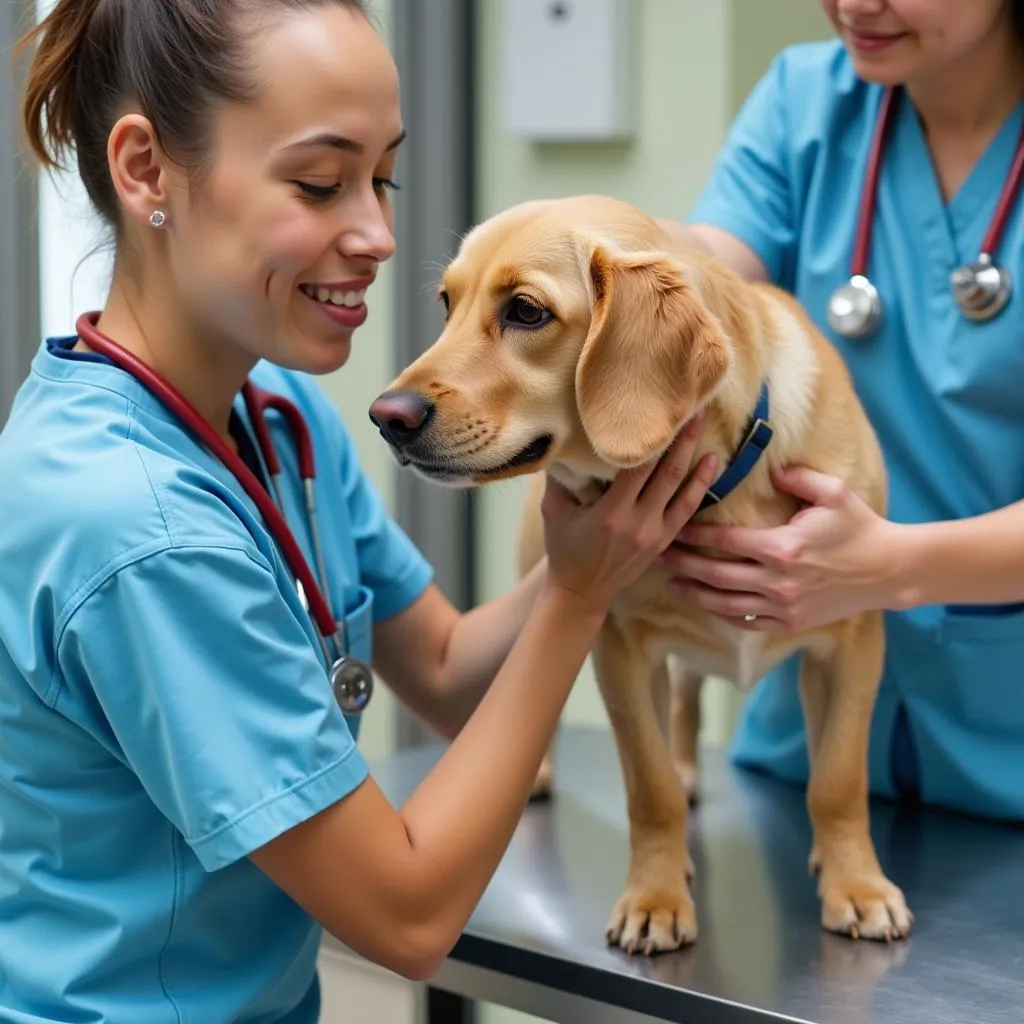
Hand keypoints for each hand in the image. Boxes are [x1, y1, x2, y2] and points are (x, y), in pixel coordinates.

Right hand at [542, 415, 717, 612]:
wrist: (581, 592)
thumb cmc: (564, 549)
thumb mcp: (553, 512)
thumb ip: (558, 478)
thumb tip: (560, 439)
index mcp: (611, 513)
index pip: (637, 467)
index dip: (651, 439)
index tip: (658, 410)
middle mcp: (638, 522)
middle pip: (668, 473)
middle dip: (682, 439)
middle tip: (693, 406)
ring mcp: (655, 533)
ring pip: (683, 489)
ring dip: (696, 457)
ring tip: (703, 426)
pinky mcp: (664, 540)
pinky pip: (688, 509)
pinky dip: (701, 485)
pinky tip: (710, 463)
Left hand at [660, 466, 904, 631]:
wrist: (890, 571)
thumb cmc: (861, 527)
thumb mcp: (833, 493)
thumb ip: (798, 477)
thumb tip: (770, 467)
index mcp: (782, 548)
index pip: (725, 541)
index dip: (696, 535)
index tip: (676, 528)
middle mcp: (778, 581)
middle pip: (716, 575)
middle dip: (684, 565)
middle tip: (659, 556)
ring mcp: (784, 606)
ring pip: (726, 604)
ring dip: (695, 595)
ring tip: (672, 584)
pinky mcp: (792, 623)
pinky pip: (748, 622)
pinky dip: (724, 614)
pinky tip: (708, 605)